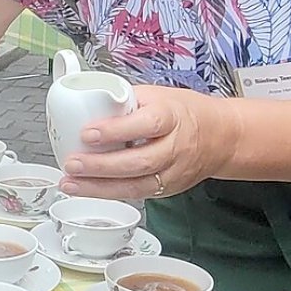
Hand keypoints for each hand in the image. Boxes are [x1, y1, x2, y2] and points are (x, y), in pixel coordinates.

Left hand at [57, 85, 236, 200]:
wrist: (221, 137)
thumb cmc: (183, 112)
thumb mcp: (156, 95)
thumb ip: (125, 101)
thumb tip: (86, 101)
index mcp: (171, 116)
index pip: (145, 125)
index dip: (116, 131)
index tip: (87, 133)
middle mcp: (175, 147)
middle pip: (140, 161)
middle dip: (101, 166)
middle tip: (72, 163)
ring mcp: (174, 172)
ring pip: (137, 185)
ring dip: (99, 188)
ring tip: (70, 183)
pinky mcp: (169, 188)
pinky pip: (138, 195)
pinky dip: (110, 194)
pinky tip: (87, 190)